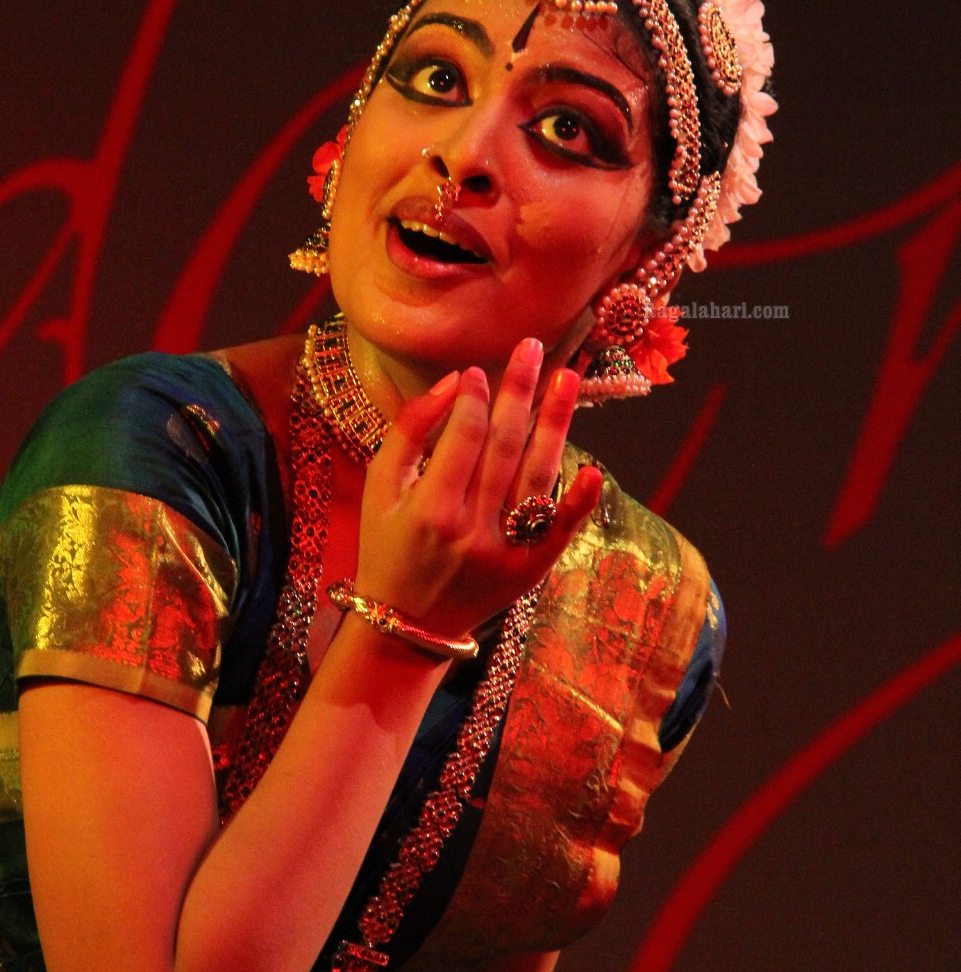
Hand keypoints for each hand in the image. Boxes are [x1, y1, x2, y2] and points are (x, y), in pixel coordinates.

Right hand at [353, 340, 601, 639]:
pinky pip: (560, 530)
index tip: (478, 371)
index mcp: (430, 508)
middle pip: (506, 445)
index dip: (475, 397)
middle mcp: (471, 530)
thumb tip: (455, 383)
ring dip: (555, 423)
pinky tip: (591, 467)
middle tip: (532, 347)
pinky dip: (578, 501)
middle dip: (519, 391)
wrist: (407, 624)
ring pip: (537, 475)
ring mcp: (505, 552)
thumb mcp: (380, 488)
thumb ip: (410, 431)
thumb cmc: (387, 546)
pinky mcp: (529, 570)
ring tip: (568, 378)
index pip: (465, 435)